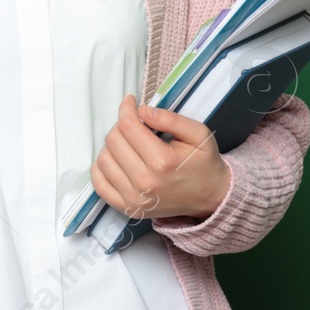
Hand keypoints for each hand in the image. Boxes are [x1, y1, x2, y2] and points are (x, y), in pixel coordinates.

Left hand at [89, 94, 230, 221]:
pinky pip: (99, 183)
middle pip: (113, 140)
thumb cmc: (203, 164)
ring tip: (129, 144)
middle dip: (121, 126)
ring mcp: (133, 197)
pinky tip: (116, 160)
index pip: (128, 126)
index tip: (130, 103)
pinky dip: (101, 168)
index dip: (126, 109)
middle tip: (135, 125)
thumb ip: (171, 119)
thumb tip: (142, 110)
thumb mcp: (198, 135)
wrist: (211, 197)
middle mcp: (144, 181)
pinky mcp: (127, 207)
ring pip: (103, 159)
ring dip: (112, 146)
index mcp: (162, 161)